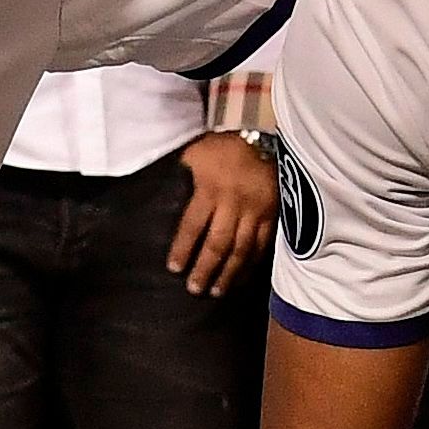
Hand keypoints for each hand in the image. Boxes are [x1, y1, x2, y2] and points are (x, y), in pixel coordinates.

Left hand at [164, 127, 277, 293]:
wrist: (263, 137)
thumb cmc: (222, 148)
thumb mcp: (195, 154)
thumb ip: (181, 177)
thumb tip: (156, 196)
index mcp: (210, 188)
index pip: (193, 225)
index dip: (183, 249)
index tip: (174, 268)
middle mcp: (233, 202)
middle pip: (218, 243)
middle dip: (205, 269)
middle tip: (194, 289)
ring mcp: (255, 210)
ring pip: (241, 249)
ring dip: (229, 273)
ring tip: (217, 291)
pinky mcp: (272, 214)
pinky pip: (262, 244)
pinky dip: (251, 264)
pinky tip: (242, 278)